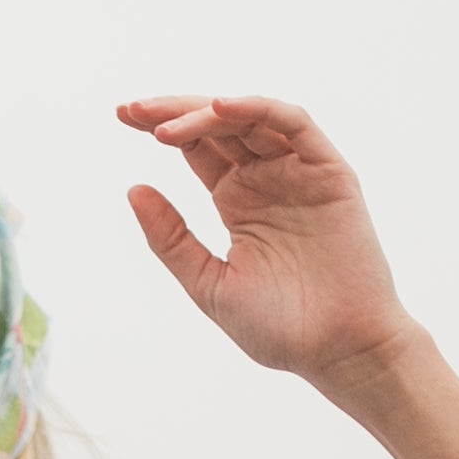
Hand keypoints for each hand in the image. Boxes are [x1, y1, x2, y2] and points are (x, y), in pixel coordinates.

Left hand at [118, 94, 420, 386]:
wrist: (338, 351)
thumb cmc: (279, 327)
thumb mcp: (209, 282)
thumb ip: (171, 239)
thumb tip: (133, 189)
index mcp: (238, 201)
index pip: (196, 147)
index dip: (160, 125)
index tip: (121, 116)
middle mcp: (267, 179)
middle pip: (217, 125)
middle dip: (173, 111)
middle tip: (131, 110)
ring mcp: (299, 173)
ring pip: (251, 119)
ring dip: (207, 111)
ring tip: (164, 124)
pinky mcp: (330, 172)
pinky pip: (295, 125)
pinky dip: (259, 109)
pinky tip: (221, 107)